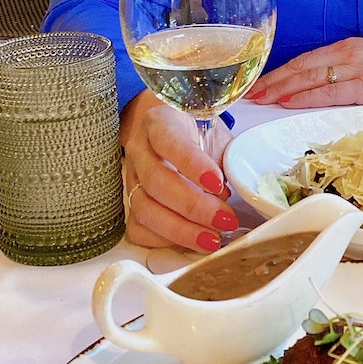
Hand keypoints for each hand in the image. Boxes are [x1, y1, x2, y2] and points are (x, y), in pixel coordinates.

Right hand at [119, 91, 237, 251]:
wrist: (167, 128)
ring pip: (145, 209)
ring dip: (182, 230)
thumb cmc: (195, 130)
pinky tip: (190, 241)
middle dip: (194, 206)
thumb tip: (232, 195)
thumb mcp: (213, 133)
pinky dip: (165, 239)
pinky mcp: (130, 201)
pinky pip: (138, 227)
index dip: (192, 164)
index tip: (218, 183)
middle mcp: (141, 150)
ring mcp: (131, 177)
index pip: (169, 141)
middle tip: (224, 220)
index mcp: (161, 122)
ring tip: (213, 239)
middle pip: (156, 182)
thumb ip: (221, 159)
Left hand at [248, 30, 362, 108]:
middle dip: (271, 80)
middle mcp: (349, 55)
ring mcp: (358, 70)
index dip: (281, 71)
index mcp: (352, 48)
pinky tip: (287, 102)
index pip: (307, 59)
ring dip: (279, 89)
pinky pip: (329, 91)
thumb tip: (339, 86)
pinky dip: (304, 96)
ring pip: (308, 78)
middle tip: (247, 92)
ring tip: (257, 98)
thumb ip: (359, 71)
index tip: (261, 81)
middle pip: (300, 67)